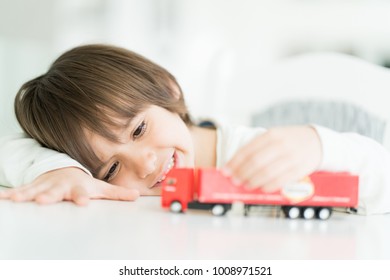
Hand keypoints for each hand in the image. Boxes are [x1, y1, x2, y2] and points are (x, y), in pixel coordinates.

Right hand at [0, 167, 138, 204]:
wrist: (64, 170)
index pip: (80, 193)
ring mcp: (45, 186)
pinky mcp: (33, 187)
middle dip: (48, 195)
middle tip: (43, 200)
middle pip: (54, 192)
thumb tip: (136, 196)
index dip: (81, 198)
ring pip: (33, 190)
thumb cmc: (84, 183)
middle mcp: (60, 186)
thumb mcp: (100, 188)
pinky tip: (2, 198)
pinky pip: (20, 190)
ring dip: (24, 194)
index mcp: (77, 188)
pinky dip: (9, 194)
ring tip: (14, 199)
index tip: (82, 203)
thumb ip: (117, 194)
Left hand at [222, 126, 321, 191]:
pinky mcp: (300, 169)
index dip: (234, 162)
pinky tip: (261, 188)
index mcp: (271, 135)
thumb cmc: (290, 140)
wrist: (318, 141)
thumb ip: (257, 147)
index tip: (225, 171)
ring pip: (267, 172)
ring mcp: (292, 157)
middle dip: (242, 173)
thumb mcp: (274, 136)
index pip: (248, 150)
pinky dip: (269, 186)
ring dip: (253, 181)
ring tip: (245, 185)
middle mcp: (281, 145)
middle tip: (234, 180)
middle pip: (256, 162)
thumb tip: (236, 163)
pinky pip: (281, 180)